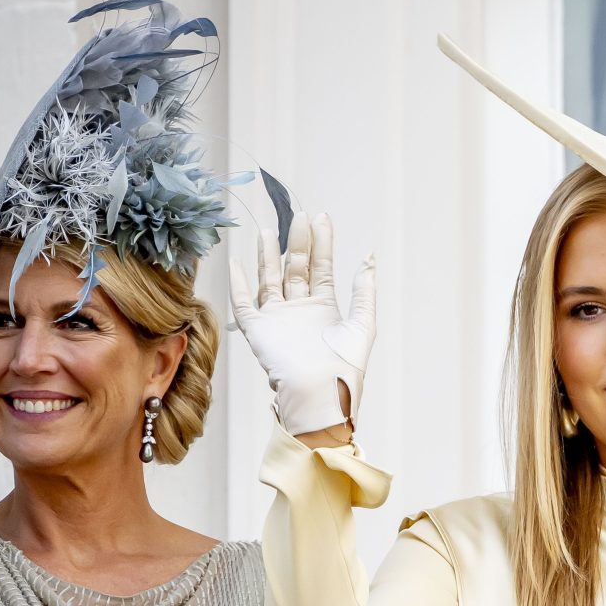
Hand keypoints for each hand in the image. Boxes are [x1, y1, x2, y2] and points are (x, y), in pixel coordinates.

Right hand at [228, 212, 377, 438]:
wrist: (321, 390)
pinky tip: (237, 261)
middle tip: (298, 215)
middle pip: (296, 268)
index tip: (320, 217)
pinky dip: (239, 282)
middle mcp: (300, 310)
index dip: (321, 243)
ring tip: (268, 229)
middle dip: (297, 242)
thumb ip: (363, 290)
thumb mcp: (362, 322)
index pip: (321, 267)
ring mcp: (278, 318)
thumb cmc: (345, 364)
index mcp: (325, 309)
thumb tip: (368, 257)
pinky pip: (244, 301)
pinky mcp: (258, 329)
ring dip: (268, 255)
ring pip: (270, 279)